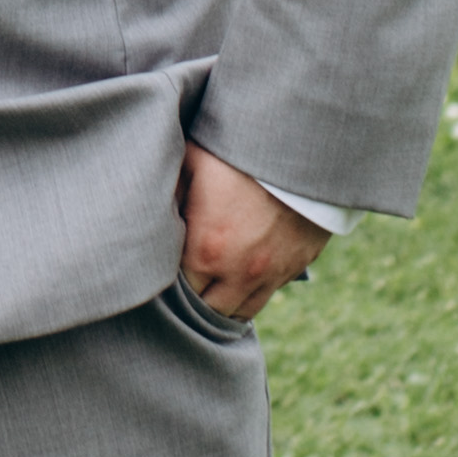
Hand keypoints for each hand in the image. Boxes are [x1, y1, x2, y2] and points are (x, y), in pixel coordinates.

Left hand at [175, 144, 328, 329]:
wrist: (302, 146)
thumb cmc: (240, 153)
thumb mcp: (193, 162)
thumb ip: (172, 195)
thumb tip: (155, 212)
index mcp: (207, 251)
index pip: (181, 292)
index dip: (172, 283)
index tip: (169, 269)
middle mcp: (240, 272)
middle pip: (210, 311)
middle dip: (198, 298)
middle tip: (190, 278)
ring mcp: (273, 273)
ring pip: (243, 311)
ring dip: (227, 301)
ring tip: (216, 285)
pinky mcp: (299, 264)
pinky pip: (272, 290)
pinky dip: (257, 287)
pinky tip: (247, 270)